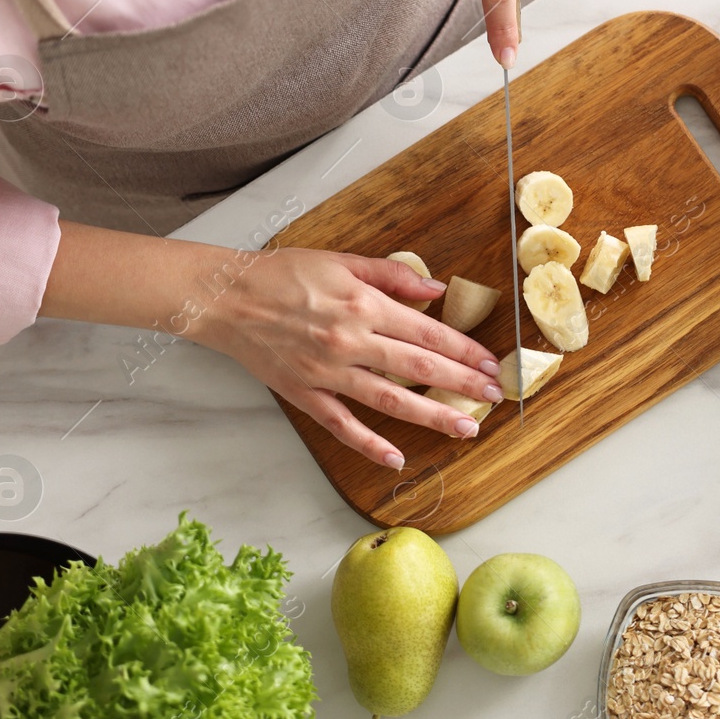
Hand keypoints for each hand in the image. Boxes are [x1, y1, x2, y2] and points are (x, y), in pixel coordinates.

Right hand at [191, 250, 502, 467]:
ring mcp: (328, 372)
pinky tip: (396, 457)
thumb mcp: (342, 261)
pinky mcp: (306, 394)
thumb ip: (392, 275)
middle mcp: (351, 341)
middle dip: (461, 384)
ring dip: (432, 415)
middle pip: (419, 368)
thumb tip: (435, 288)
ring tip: (465, 429)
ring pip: (391, 400)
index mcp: (364, 306)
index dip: (463, 350)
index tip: (488, 363)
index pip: (428, 333)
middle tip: (493, 396)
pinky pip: (342, 426)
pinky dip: (369, 444)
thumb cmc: (283, 273)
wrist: (227, 297)